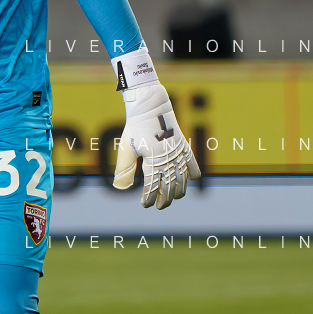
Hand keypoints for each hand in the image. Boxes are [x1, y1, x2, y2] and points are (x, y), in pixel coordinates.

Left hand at [113, 82, 200, 208]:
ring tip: (172, 198)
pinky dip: (192, 174)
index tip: (145, 204)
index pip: (152, 186)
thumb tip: (119, 187)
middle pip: (169, 187)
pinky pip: (193, 165)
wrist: (151, 107)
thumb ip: (124, 169)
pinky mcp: (185, 147)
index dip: (149, 198)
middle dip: (164, 199)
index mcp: (152, 160)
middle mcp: (167, 159)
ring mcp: (178, 153)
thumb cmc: (135, 128)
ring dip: (178, 191)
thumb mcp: (127, 148)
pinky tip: (189, 181)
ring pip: (182, 180)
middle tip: (159, 206)